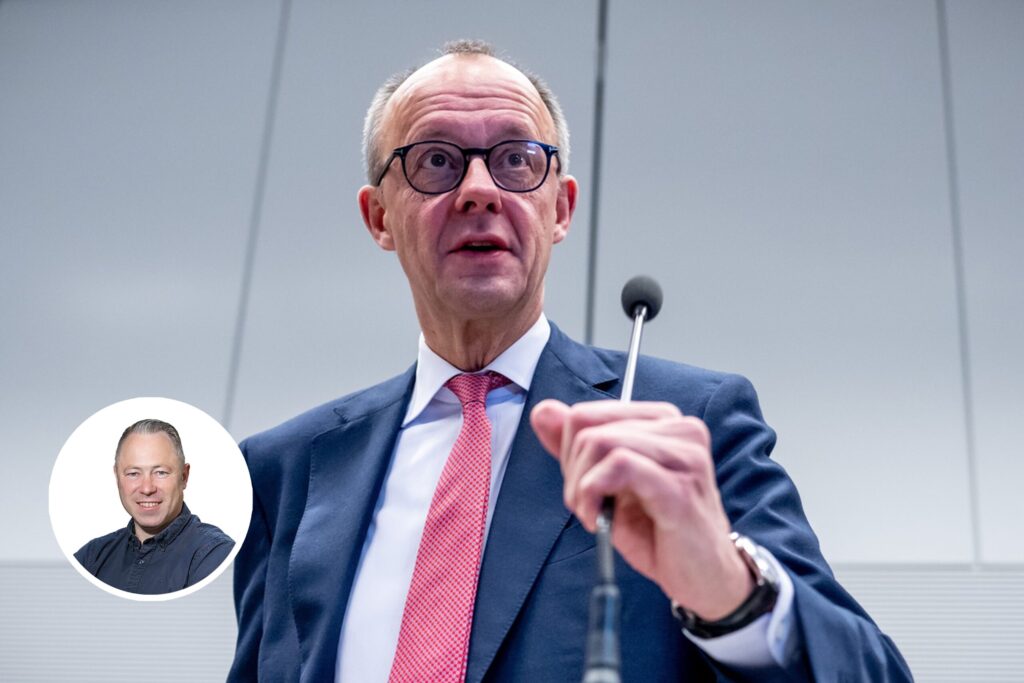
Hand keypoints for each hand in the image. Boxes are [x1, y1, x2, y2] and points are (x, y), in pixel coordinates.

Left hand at [530, 399, 753, 619]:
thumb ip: (577, 448)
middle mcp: (680, 428)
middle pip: (588, 426)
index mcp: (662, 421)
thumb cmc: (660, 532)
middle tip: (586, 507)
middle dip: (572, 471)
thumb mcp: (607, 485)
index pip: (587, 413)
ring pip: (601, 442)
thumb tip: (543, 412)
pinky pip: (619, 465)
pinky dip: (593, 492)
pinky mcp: (681, 486)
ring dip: (581, 486)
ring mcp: (685, 454)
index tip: (582, 487)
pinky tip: (599, 519)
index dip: (569, 453)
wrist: (706, 578)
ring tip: (592, 515)